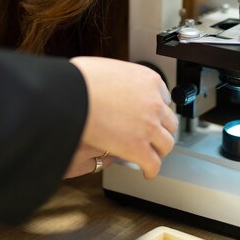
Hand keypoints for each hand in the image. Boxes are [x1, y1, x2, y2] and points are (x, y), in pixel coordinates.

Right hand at [69, 57, 177, 178]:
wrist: (71, 94)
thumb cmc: (81, 79)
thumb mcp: (107, 68)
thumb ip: (117, 77)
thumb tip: (110, 79)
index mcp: (149, 80)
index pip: (163, 98)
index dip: (154, 108)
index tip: (149, 114)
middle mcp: (154, 103)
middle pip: (169, 121)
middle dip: (160, 129)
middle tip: (152, 134)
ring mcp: (149, 126)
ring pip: (166, 143)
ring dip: (159, 150)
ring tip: (151, 154)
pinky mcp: (138, 147)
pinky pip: (153, 163)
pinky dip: (151, 169)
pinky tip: (146, 172)